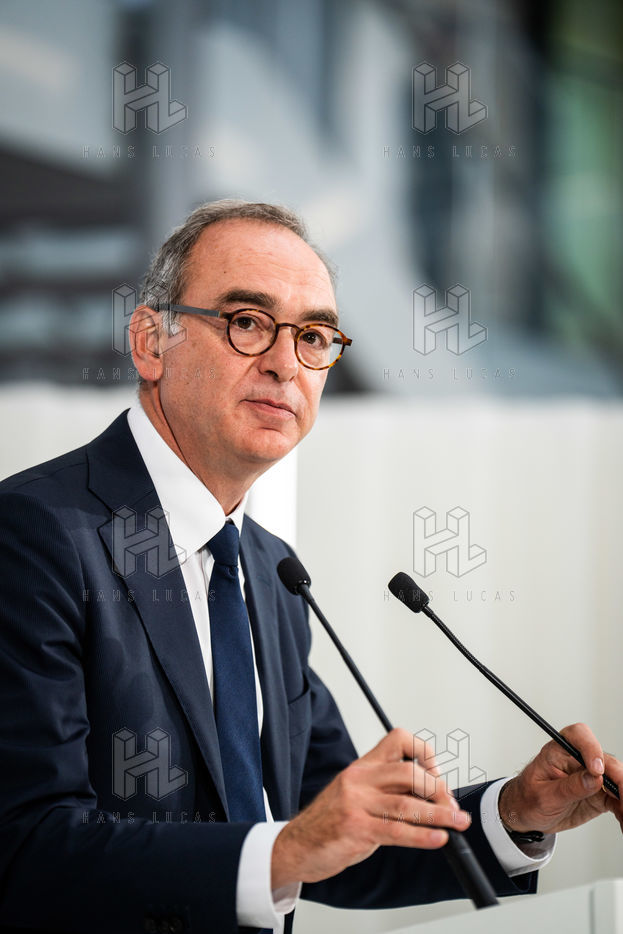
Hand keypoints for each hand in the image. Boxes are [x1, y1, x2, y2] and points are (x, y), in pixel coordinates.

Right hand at [271, 727, 471, 888]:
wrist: (295, 846)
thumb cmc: (329, 823)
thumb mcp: (357, 797)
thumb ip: (387, 792)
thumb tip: (429, 797)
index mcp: (362, 767)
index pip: (398, 739)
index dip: (424, 754)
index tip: (437, 776)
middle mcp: (359, 779)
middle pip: (409, 772)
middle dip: (438, 790)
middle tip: (452, 807)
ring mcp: (356, 802)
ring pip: (407, 803)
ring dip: (440, 814)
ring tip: (458, 823)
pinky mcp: (355, 828)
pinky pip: (397, 830)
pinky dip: (422, 835)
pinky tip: (438, 839)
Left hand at [498, 723, 622, 835]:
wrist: (527, 813)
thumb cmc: (528, 798)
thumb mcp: (543, 796)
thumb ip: (568, 787)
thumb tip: (593, 778)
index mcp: (559, 751)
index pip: (578, 736)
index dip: (591, 748)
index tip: (597, 770)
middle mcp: (578, 760)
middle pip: (605, 761)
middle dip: (618, 778)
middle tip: (621, 796)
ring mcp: (591, 777)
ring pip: (616, 779)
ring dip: (622, 795)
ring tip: (622, 814)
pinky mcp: (599, 794)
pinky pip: (617, 799)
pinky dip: (622, 809)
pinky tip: (622, 819)